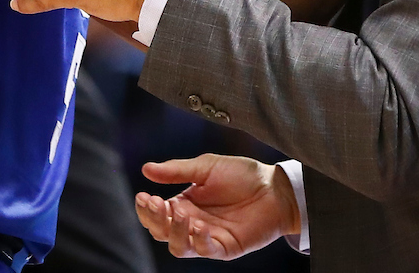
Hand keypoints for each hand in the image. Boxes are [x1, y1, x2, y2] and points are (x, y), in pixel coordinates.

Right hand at [135, 154, 300, 259]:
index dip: (146, 208)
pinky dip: (198, 241)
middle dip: (154, 219)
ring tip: (179, 213)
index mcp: (184, 204)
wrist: (274, 187)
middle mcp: (191, 223)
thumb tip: (146, 169)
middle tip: (156, 203)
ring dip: (174, 232)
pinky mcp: (224, 248)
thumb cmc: (242, 175)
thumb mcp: (207, 166)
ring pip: (178, 247)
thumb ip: (177, 170)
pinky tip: (199, 226)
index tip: (143, 195)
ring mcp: (206, 237)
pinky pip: (204, 251)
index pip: (156, 213)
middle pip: (161, 232)